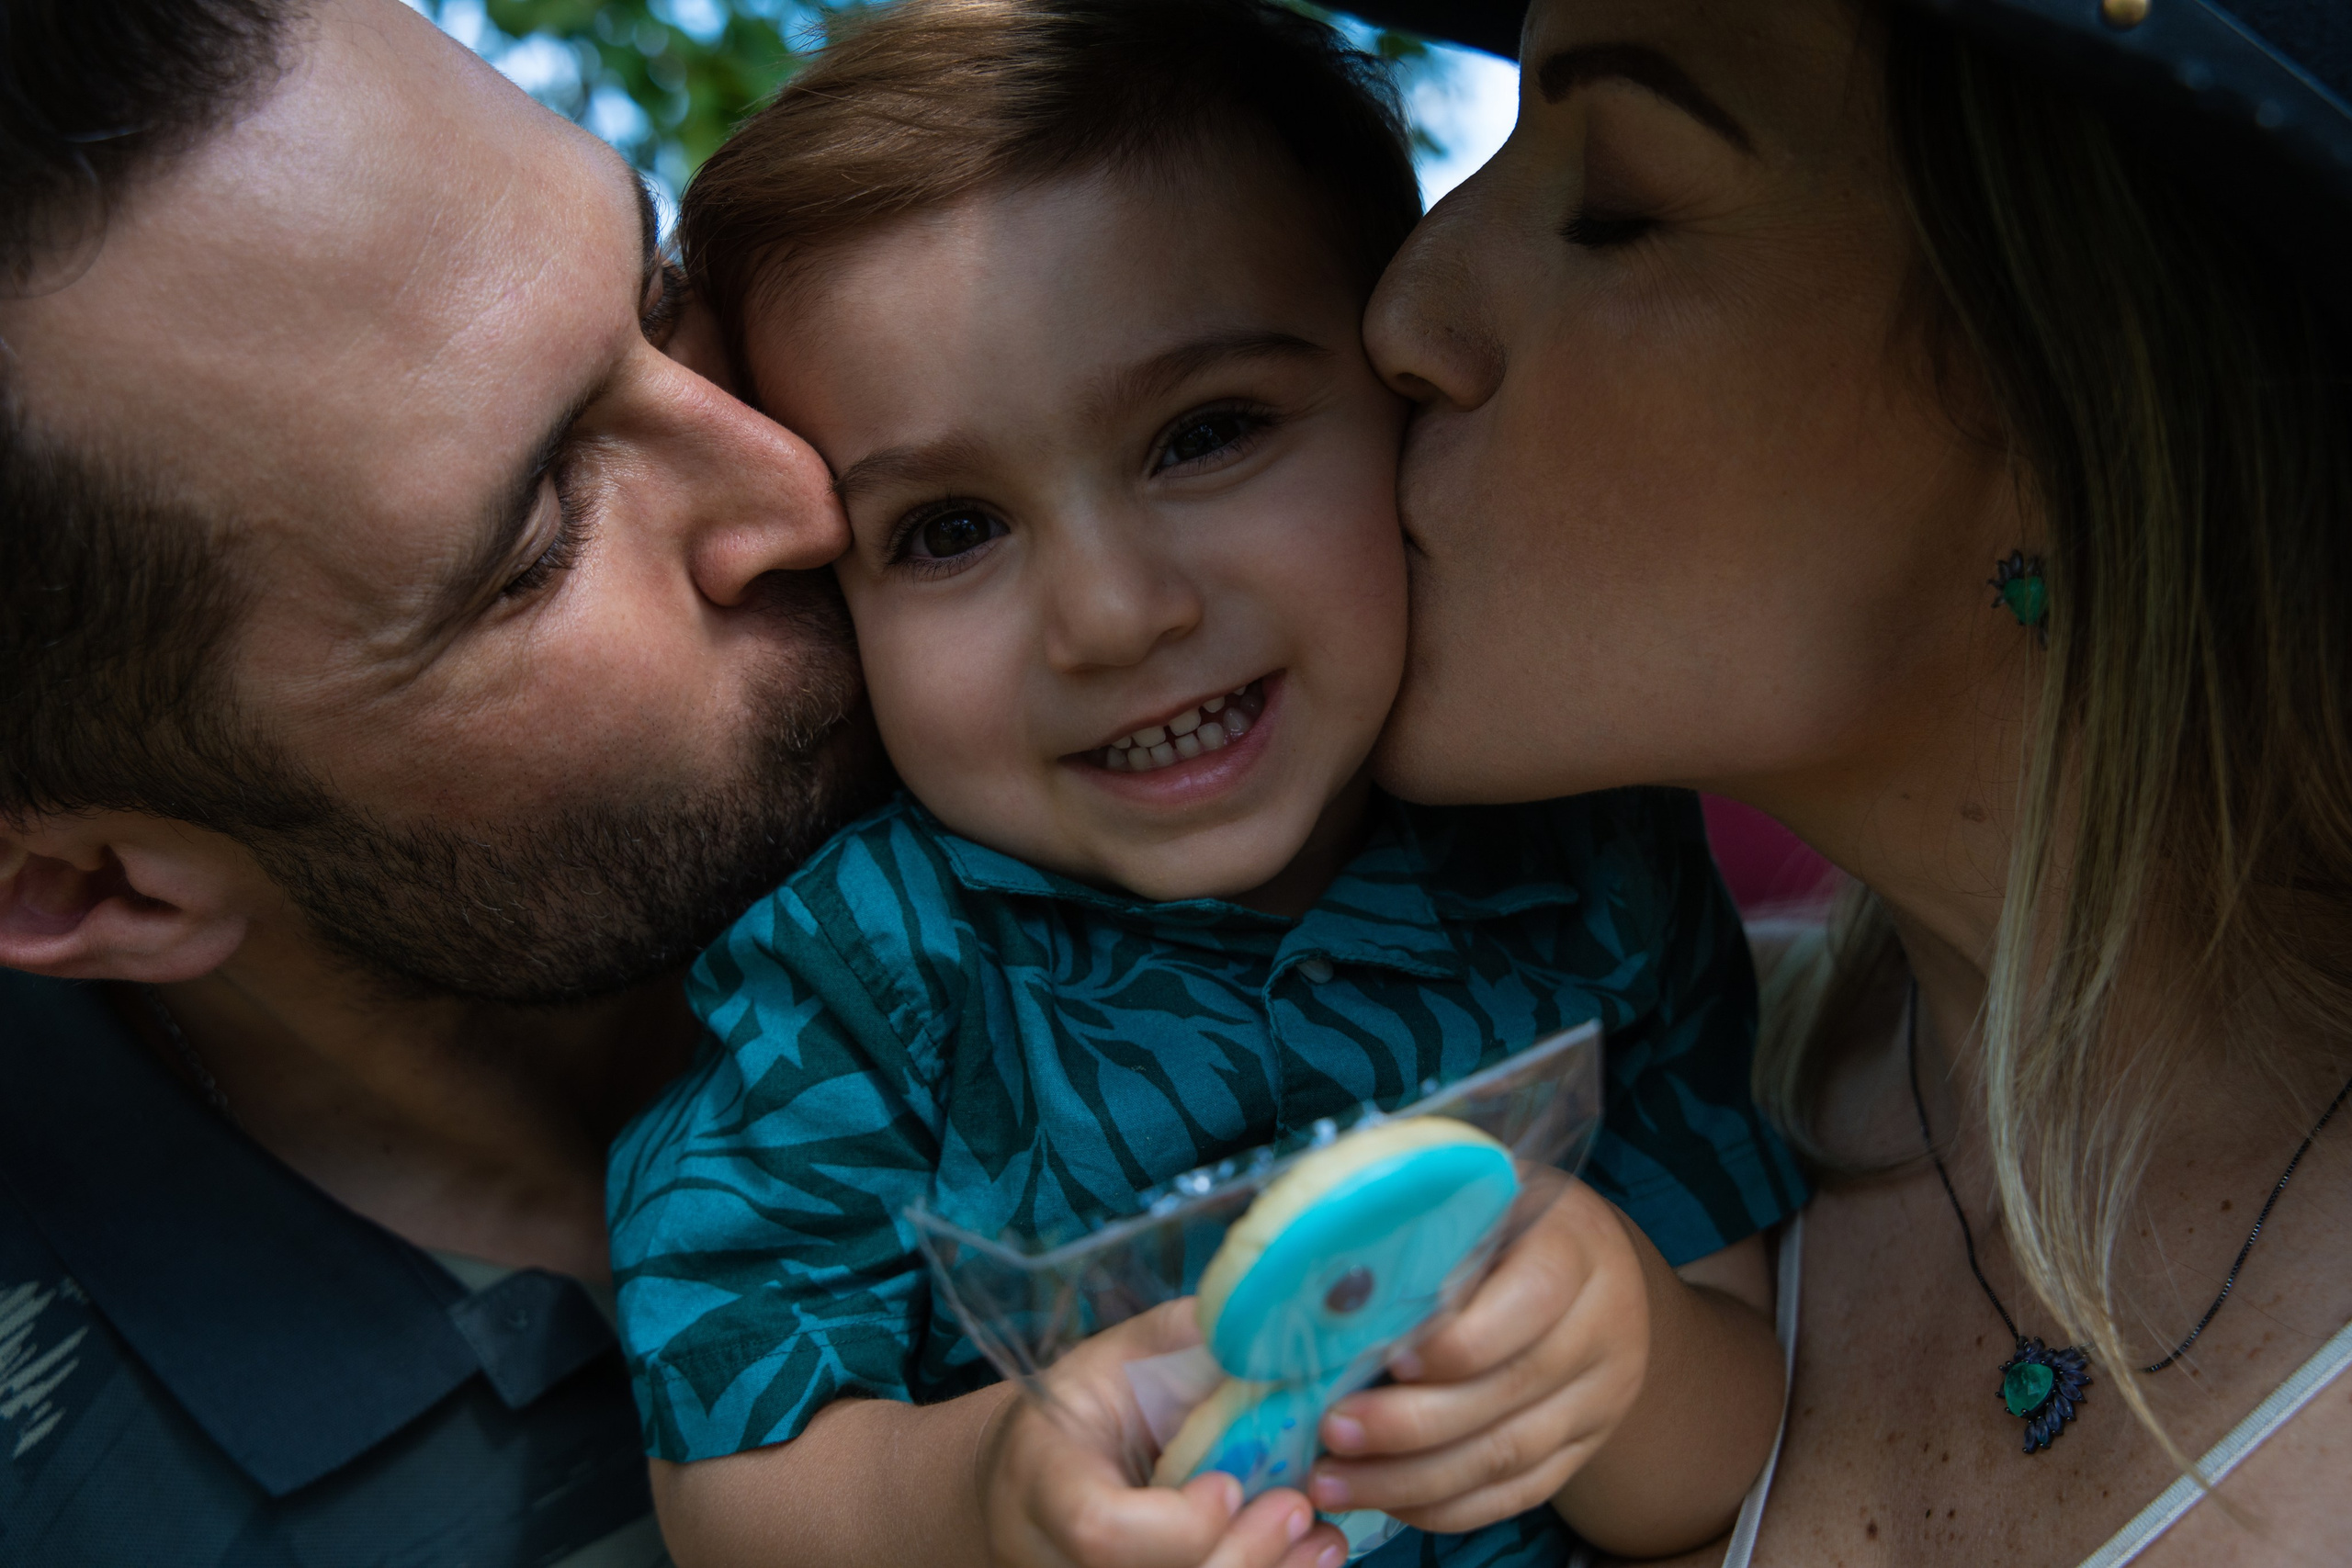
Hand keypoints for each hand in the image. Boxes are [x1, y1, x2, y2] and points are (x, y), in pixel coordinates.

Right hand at [981, 1298, 1351, 1567]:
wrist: (1035, 1471)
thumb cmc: (1088, 1402)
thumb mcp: (1126, 1355)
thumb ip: (1190, 1343)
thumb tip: (1277, 1315)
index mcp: (1044, 1474)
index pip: (1100, 1530)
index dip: (1179, 1526)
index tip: (1230, 1485)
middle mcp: (1050, 1553)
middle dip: (1240, 1556)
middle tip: (1296, 1508)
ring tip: (1318, 1537)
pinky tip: (1304, 1557)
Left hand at [1304, 1177, 1651, 1533]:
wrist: (1592, 1269)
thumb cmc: (1509, 1223)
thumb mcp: (1482, 1201)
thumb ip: (1433, 1235)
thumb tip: (1340, 1291)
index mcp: (1576, 1250)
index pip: (1532, 1298)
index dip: (1461, 1338)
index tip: (1389, 1358)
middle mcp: (1602, 1327)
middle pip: (1511, 1390)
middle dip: (1412, 1423)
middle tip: (1333, 1430)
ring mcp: (1600, 1397)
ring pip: (1509, 1455)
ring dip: (1413, 1478)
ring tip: (1336, 1479)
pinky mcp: (1583, 1447)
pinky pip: (1517, 1493)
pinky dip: (1447, 1507)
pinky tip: (1386, 1499)